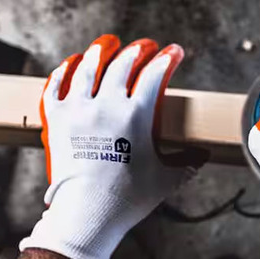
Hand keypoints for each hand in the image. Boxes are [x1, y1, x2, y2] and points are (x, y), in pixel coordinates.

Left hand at [20, 35, 200, 258]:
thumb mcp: (166, 179)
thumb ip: (187, 163)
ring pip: (88, 67)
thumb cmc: (127, 199)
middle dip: (137, 50)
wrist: (86, 214)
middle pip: (122, 63)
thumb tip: (203, 155)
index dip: (168, 58)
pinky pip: (57, 85)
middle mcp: (105, 105)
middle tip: (145, 47)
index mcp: (135, 115)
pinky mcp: (56, 119)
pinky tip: (70, 65)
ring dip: (100, 51)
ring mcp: (78, 109)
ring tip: (107, 44)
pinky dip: (64, 71)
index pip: (155, 74)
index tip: (175, 52)